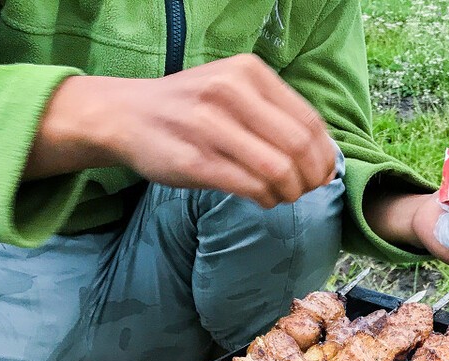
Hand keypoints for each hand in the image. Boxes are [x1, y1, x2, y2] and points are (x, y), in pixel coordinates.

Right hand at [26, 55, 339, 208]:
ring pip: (279, 171)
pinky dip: (268, 199)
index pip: (310, 122)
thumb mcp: (234, 90)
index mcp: (248, 73)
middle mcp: (230, 93)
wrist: (124, 115)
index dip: (325, 156)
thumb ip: (276, 114)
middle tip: (305, 190)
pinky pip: (252, 187)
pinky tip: (263, 199)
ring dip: (290, 192)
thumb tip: (324, 157)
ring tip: (282, 195)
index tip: (322, 174)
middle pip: (299, 148)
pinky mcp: (195, 160)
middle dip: (311, 178)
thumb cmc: (190, 109)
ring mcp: (210, 126)